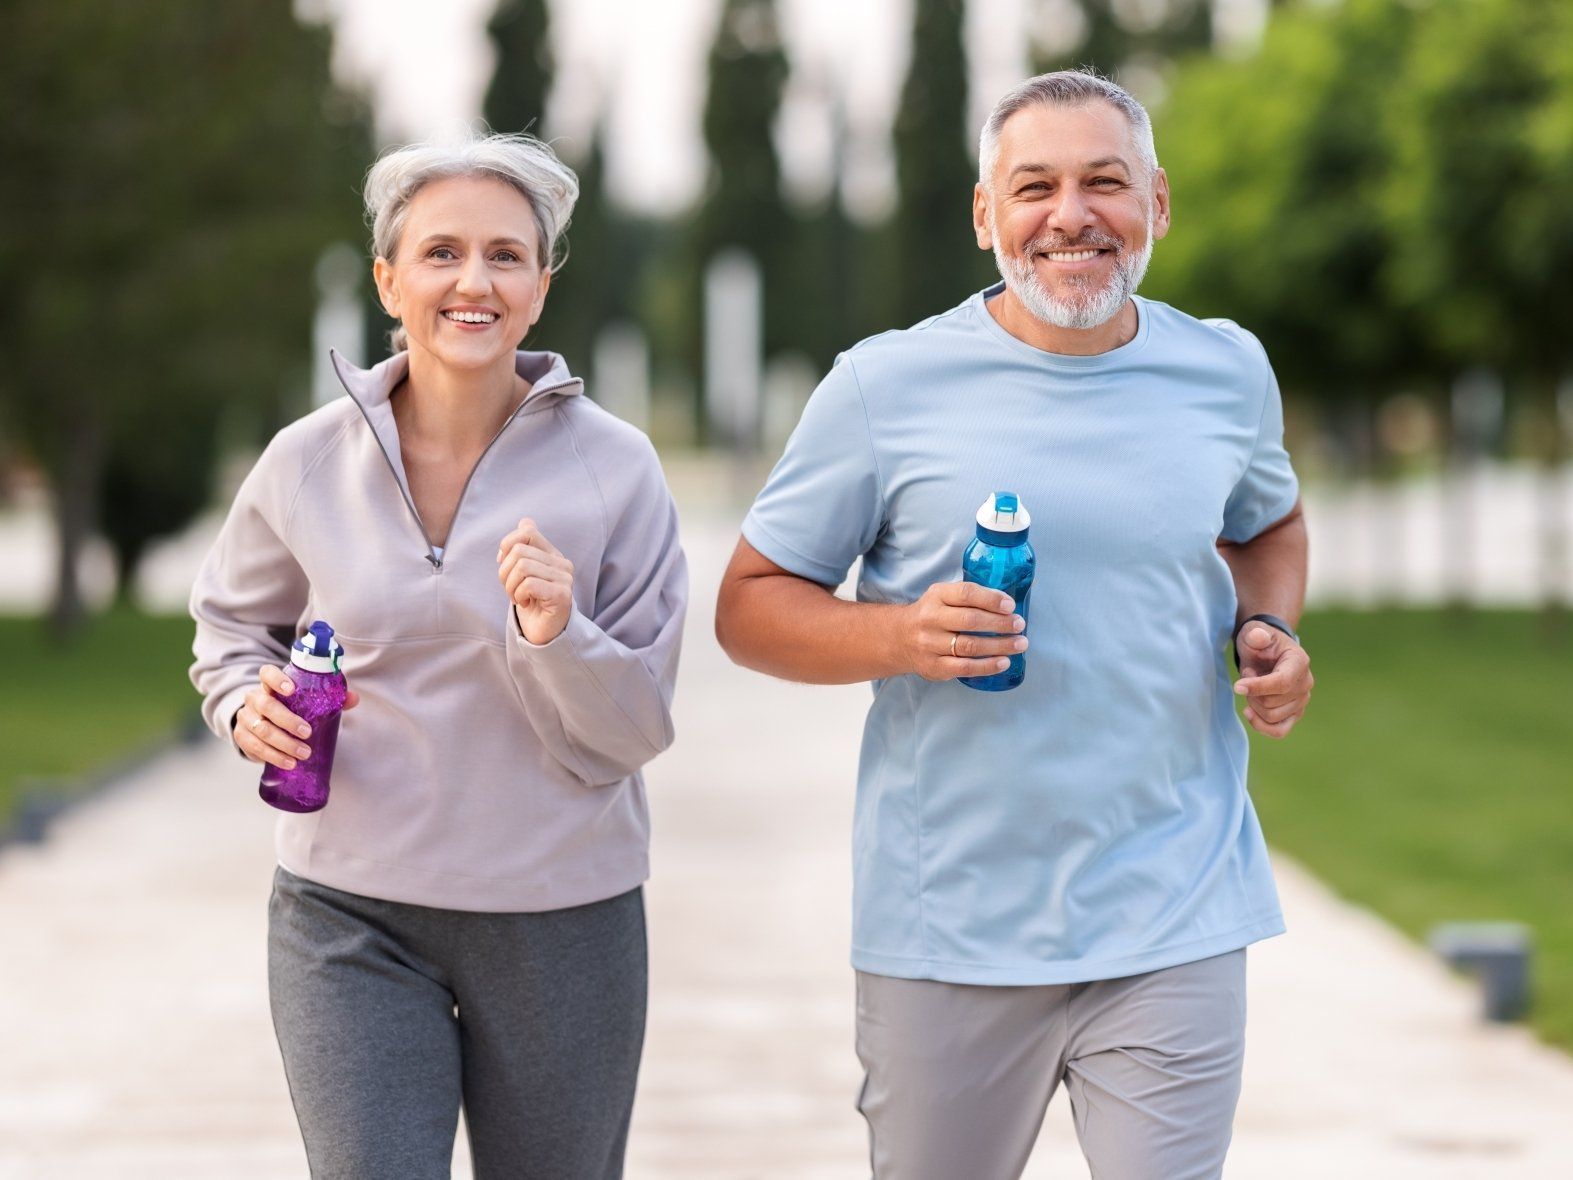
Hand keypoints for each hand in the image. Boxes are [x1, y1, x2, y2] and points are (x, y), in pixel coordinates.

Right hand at [235, 664, 359, 768]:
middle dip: (288, 720)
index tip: (291, 689)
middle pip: (267, 705)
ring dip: (284, 743)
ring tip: (303, 754)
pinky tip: (289, 762)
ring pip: (262, 730)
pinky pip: (255, 747)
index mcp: (269, 685)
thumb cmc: (288, 709)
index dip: (276, 679)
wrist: (259, 724)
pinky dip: (274, 756)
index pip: (267, 674)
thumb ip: (329, 698)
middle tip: (307, 732)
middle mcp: (254, 699)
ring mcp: (246, 718)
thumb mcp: (305, 702)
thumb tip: (353, 698)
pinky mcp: (241, 737)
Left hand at [497, 517, 574, 644]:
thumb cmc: (531, 601)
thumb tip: (525, 521)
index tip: (505, 564)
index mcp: (552, 554)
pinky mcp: (562, 595)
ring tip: (518, 597)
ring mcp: (565, 579)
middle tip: (511, 589)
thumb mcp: (522, 571)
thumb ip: (524, 546)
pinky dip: (519, 596)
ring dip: (511, 586)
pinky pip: (529, 584)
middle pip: (519, 551)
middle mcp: (562, 563)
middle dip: (505, 572)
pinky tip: (526, 604)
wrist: (542, 633)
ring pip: (522, 567)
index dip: (507, 546)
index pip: (527, 531)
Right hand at [902, 581, 1026, 681]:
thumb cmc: (933, 615)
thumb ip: (969, 597)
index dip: (991, 599)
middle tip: (1020, 625)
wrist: (899, 638)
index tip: (1010, 606)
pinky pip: (965, 668)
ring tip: (1019, 644)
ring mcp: (930, 644)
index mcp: (936, 596)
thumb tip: (1005, 604)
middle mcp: (931, 619)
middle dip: (1000, 624)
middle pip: (970, 621)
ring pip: (970, 646)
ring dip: (1000, 646)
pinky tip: (1003, 662)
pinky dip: (987, 666)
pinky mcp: (934, 666)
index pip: (965, 594)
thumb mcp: (944, 596)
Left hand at [1233, 622, 1312, 738]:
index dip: (1258, 687)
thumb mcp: (1254, 632)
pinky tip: (1249, 712)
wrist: (1267, 652)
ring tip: (1251, 686)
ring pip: (1272, 717)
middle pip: (1272, 703)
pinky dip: (1262, 726)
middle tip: (1247, 674)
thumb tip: (1258, 638)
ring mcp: (1302, 700)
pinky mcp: (1294, 713)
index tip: (1237, 686)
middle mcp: (1305, 683)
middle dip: (1251, 692)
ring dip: (1253, 705)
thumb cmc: (1260, 642)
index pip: (1281, 683)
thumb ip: (1256, 634)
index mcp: (1299, 662)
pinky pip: (1280, 730)